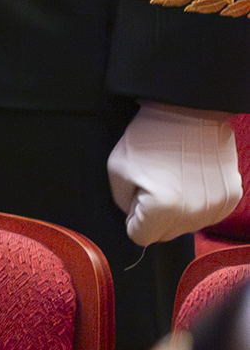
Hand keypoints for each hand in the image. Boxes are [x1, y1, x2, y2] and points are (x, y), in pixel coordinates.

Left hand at [109, 103, 241, 246]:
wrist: (189, 112)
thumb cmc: (149, 137)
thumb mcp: (117, 169)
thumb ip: (123, 204)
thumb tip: (136, 219)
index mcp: (162, 209)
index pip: (140, 237)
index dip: (133, 218)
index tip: (135, 198)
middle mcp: (194, 215)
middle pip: (165, 235)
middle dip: (154, 217)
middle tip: (153, 184)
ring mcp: (216, 208)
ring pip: (187, 226)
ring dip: (177, 211)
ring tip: (173, 178)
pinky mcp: (232, 198)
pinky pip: (207, 214)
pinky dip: (197, 202)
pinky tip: (191, 178)